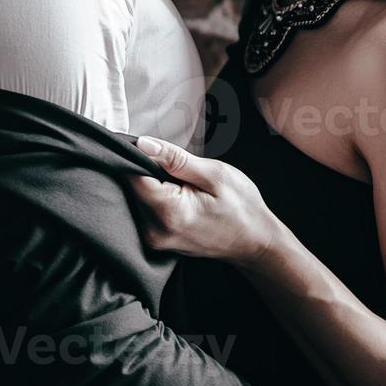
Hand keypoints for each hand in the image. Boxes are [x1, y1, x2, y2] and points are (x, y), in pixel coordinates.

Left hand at [128, 135, 281, 268]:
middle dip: (149, 171)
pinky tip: (179, 197)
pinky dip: (156, 198)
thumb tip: (143, 144)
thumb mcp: (214, 174)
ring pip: (136, 199)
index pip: (132, 175)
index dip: (141, 157)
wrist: (254, 242)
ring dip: (153, 185)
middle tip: (180, 171)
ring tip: (183, 186)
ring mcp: (154, 240)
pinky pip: (144, 211)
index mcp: (169, 212)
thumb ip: (175, 159)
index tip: (160, 153)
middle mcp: (155, 231)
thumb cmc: (241, 207)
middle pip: (132, 188)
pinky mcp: (155, 242)